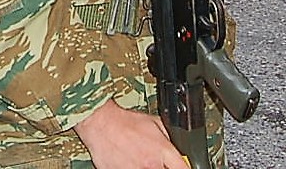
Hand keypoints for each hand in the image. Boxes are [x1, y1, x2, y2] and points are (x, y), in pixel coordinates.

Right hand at [74, 100, 188, 168]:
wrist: (100, 122)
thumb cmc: (124, 121)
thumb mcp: (153, 122)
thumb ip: (169, 138)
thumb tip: (179, 149)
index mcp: (162, 151)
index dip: (184, 168)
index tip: (180, 167)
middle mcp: (151, 165)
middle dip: (162, 167)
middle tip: (152, 161)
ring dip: (145, 167)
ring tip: (138, 159)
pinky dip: (131, 167)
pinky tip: (128, 161)